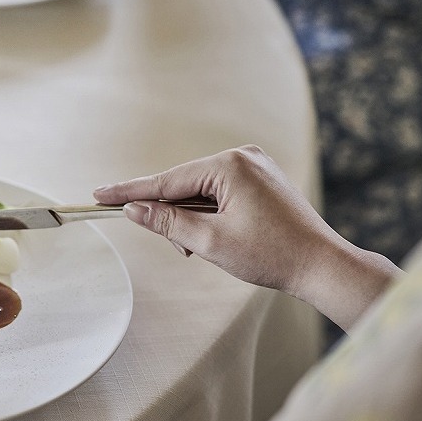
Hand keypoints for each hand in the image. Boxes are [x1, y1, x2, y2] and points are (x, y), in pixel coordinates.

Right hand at [94, 146, 399, 330]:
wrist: (322, 265)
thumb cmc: (271, 255)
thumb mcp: (210, 242)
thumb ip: (167, 222)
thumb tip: (134, 210)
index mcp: (229, 165)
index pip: (166, 180)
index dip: (130, 192)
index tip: (99, 194)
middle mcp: (242, 155)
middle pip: (184, 183)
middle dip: (172, 215)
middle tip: (179, 249)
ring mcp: (255, 164)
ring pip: (202, 189)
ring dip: (192, 217)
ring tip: (201, 248)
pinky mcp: (262, 177)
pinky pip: (221, 189)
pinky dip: (210, 212)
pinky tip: (216, 235)